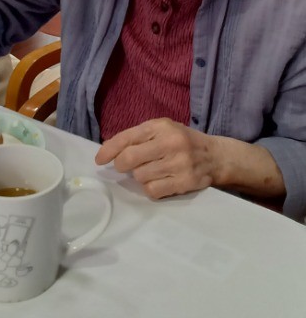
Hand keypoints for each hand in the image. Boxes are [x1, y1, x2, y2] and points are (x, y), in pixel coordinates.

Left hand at [95, 118, 217, 199]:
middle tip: (124, 167)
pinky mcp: (185, 182)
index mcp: (161, 126)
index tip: (99, 160)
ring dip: (140, 177)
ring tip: (153, 171)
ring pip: (140, 177)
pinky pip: (153, 191)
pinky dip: (152, 188)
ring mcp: (179, 163)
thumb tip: (108, 150)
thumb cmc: (183, 142)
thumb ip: (139, 137)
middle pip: (129, 159)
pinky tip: (161, 181)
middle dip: (121, 165)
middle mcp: (170, 142)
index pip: (128, 137)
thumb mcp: (164, 130)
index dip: (109, 150)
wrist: (217, 156)